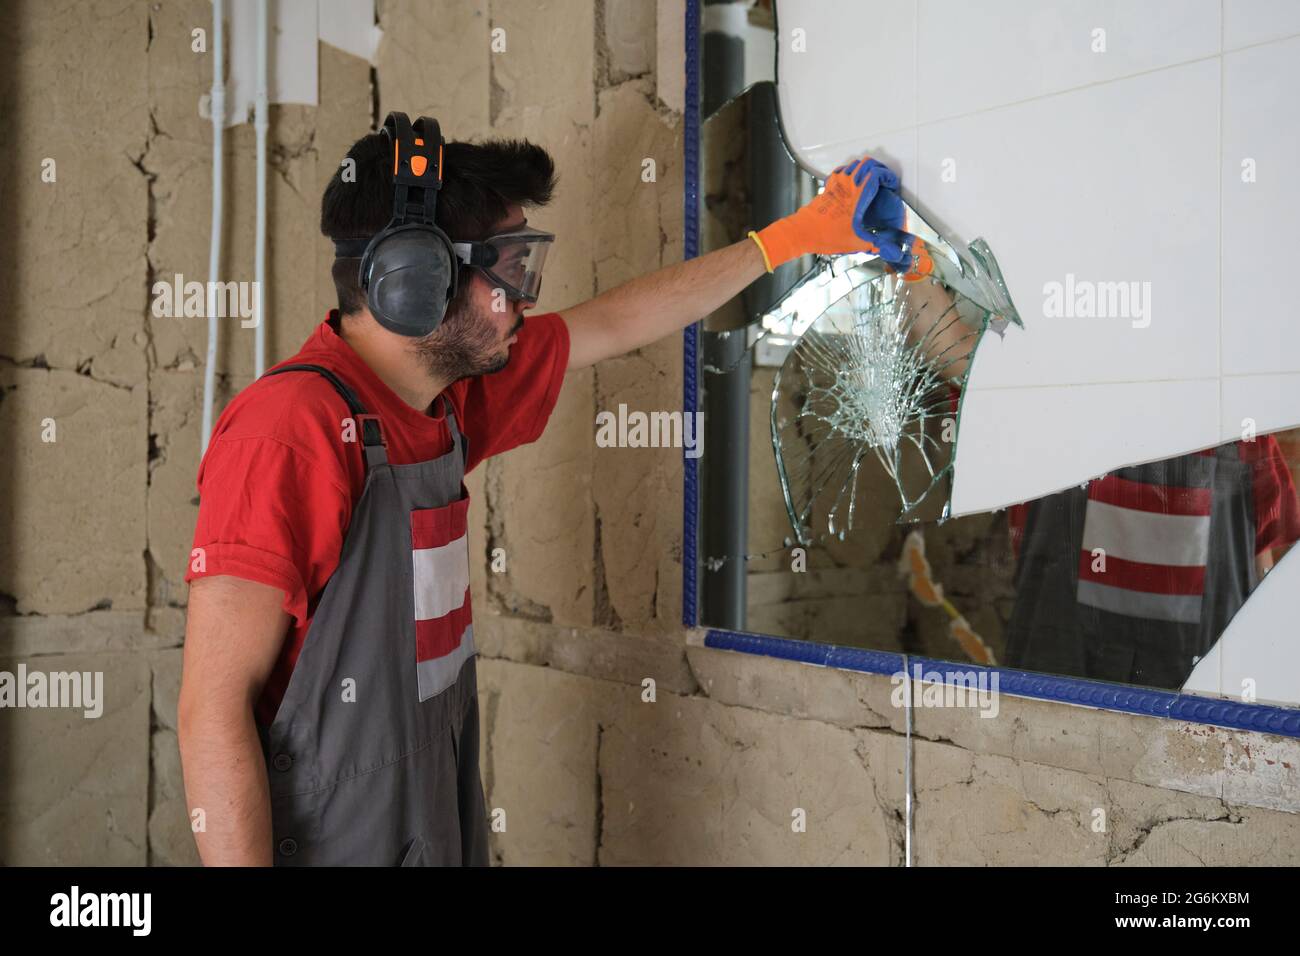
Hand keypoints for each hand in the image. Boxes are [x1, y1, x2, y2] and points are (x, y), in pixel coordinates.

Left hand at [752, 155, 914, 269]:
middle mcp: (846, 184)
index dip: (888, 176)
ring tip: (870, 179)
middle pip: (866, 163)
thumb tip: (888, 249)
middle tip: (884, 179)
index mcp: (857, 194)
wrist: (801, 232)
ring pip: (853, 164)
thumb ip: (875, 244)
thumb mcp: (856, 242)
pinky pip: (841, 172)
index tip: (892, 184)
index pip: (877, 172)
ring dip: (864, 168)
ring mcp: (835, 184)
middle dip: (878, 168)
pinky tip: (851, 183)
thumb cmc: (825, 235)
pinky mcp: (827, 188)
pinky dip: (849, 172)